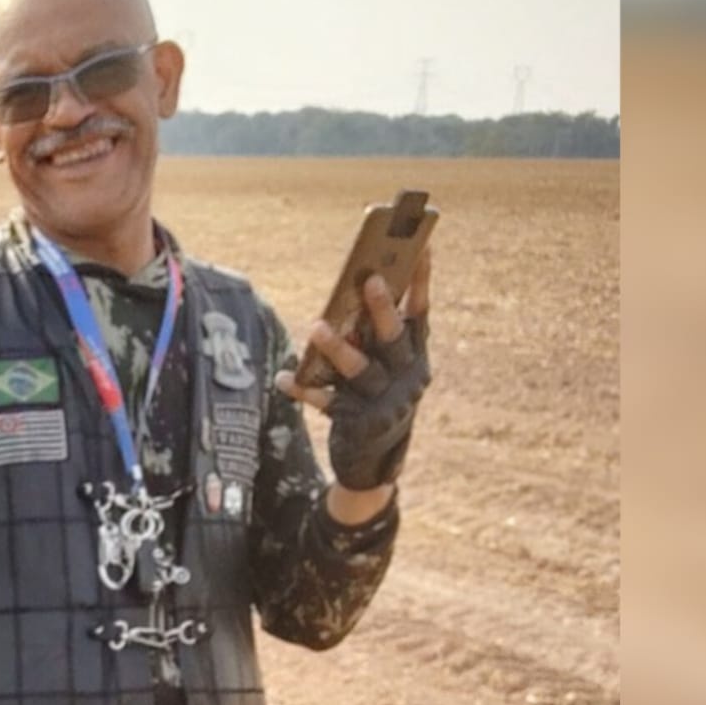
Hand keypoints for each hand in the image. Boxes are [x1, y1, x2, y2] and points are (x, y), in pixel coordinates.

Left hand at [275, 249, 432, 494]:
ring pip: (360, 370)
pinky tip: (283, 379)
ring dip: (338, 348)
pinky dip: (303, 389)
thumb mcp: (383, 363)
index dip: (421, 280)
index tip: (422, 247)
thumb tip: (354, 287)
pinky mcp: (357, 423)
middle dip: (383, 309)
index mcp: (416, 354)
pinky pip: (326, 401)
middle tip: (369, 279)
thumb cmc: (376, 394)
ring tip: (315, 327)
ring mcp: (384, 401)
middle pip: (394, 338)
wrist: (375, 457)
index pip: (421, 311)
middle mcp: (406, 376)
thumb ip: (373, 332)